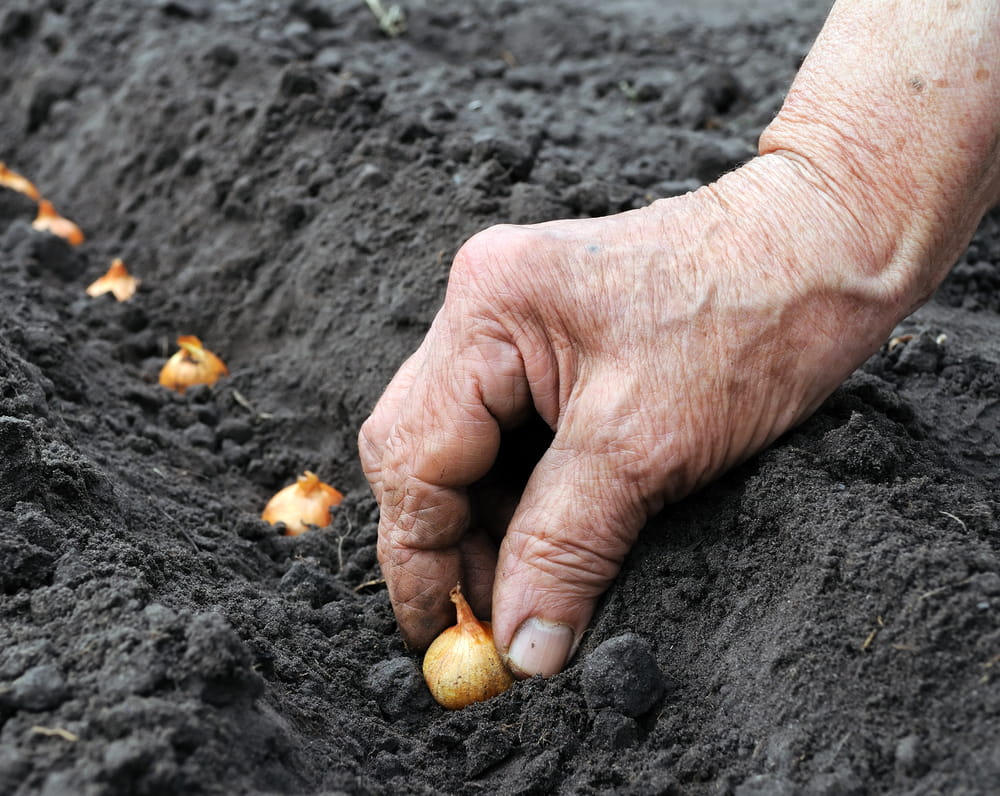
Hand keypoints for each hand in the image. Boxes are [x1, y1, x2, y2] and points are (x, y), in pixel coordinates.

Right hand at [359, 152, 909, 675]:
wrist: (826, 243)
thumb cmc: (751, 317)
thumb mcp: (647, 446)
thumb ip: (565, 548)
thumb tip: (522, 647)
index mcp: (487, 310)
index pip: (413, 454)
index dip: (419, 558)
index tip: (440, 638)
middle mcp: (483, 306)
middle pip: (421, 449)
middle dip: (447, 544)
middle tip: (487, 626)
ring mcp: (514, 320)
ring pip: (462, 448)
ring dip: (484, 525)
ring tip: (525, 592)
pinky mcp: (550, 341)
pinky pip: (506, 432)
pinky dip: (519, 495)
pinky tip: (547, 539)